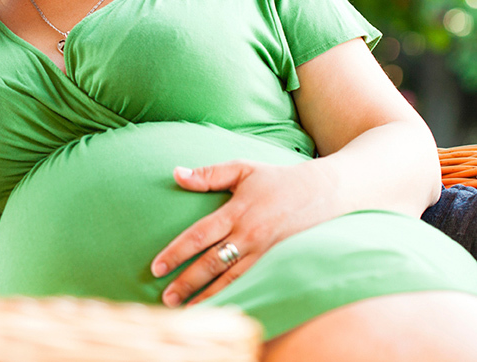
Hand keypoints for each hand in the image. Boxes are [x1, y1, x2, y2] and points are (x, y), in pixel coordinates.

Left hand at [150, 158, 337, 306]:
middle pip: (212, 264)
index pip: (199, 235)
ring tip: (187, 310)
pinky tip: (220, 307)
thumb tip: (176, 173)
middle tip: (166, 298)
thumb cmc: (276, 179)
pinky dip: (235, 297)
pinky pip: (252, 283)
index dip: (177, 252)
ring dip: (208, 296)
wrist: (323, 192)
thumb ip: (208, 174)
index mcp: (237, 213)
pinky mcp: (278, 263)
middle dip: (187, 282)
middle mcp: (249, 236)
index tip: (157, 267)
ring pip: (232, 280)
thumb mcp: (242, 169)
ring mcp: (265, 252)